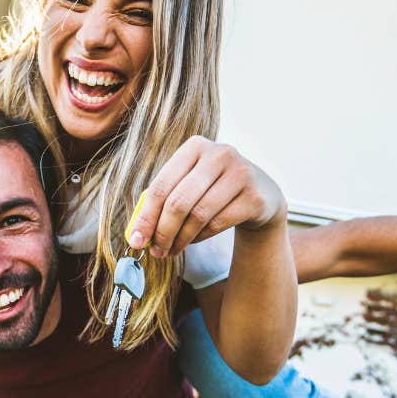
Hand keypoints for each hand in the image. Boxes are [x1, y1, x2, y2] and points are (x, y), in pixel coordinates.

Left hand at [126, 137, 286, 256]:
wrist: (260, 193)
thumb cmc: (212, 189)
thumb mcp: (187, 184)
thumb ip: (161, 202)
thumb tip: (136, 234)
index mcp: (195, 146)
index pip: (161, 185)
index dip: (146, 217)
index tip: (136, 240)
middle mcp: (219, 154)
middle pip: (178, 202)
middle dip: (162, 232)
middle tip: (155, 251)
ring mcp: (240, 173)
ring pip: (198, 215)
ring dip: (180, 239)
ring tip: (171, 250)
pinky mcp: (254, 197)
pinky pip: (217, 224)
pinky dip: (199, 237)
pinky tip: (193, 240)